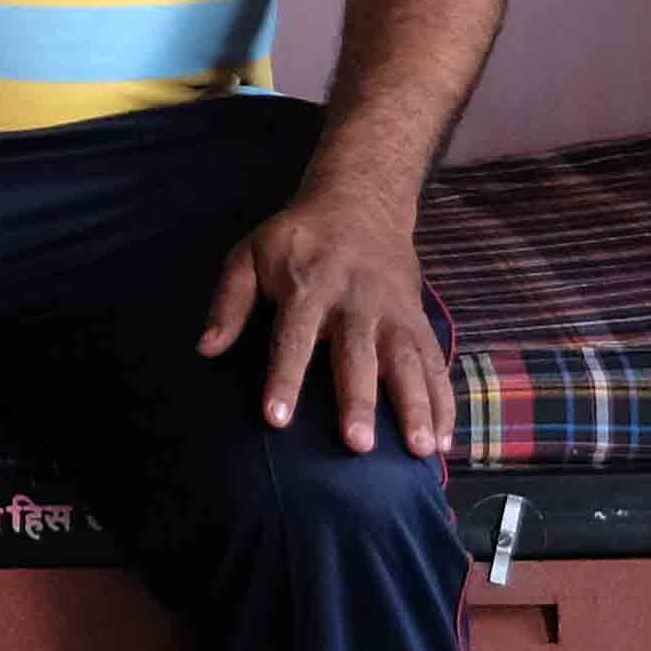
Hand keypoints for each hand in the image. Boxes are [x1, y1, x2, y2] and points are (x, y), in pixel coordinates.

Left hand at [200, 185, 451, 458]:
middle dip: (359, 400)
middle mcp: (355, 300)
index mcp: (309, 285)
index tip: (277, 418)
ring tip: (422, 450)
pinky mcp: (417, 318)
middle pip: (357, 354)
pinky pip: (434, 361)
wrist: (361, 200)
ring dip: (416, 405)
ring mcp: (393, 310)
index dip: (284, 377)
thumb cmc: (296, 239)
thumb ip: (229, 301)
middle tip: (358, 446)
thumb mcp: (251, 253)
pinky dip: (444, 400)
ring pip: (407, 360)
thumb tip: (206, 350)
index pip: (294, 336)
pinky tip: (445, 439)